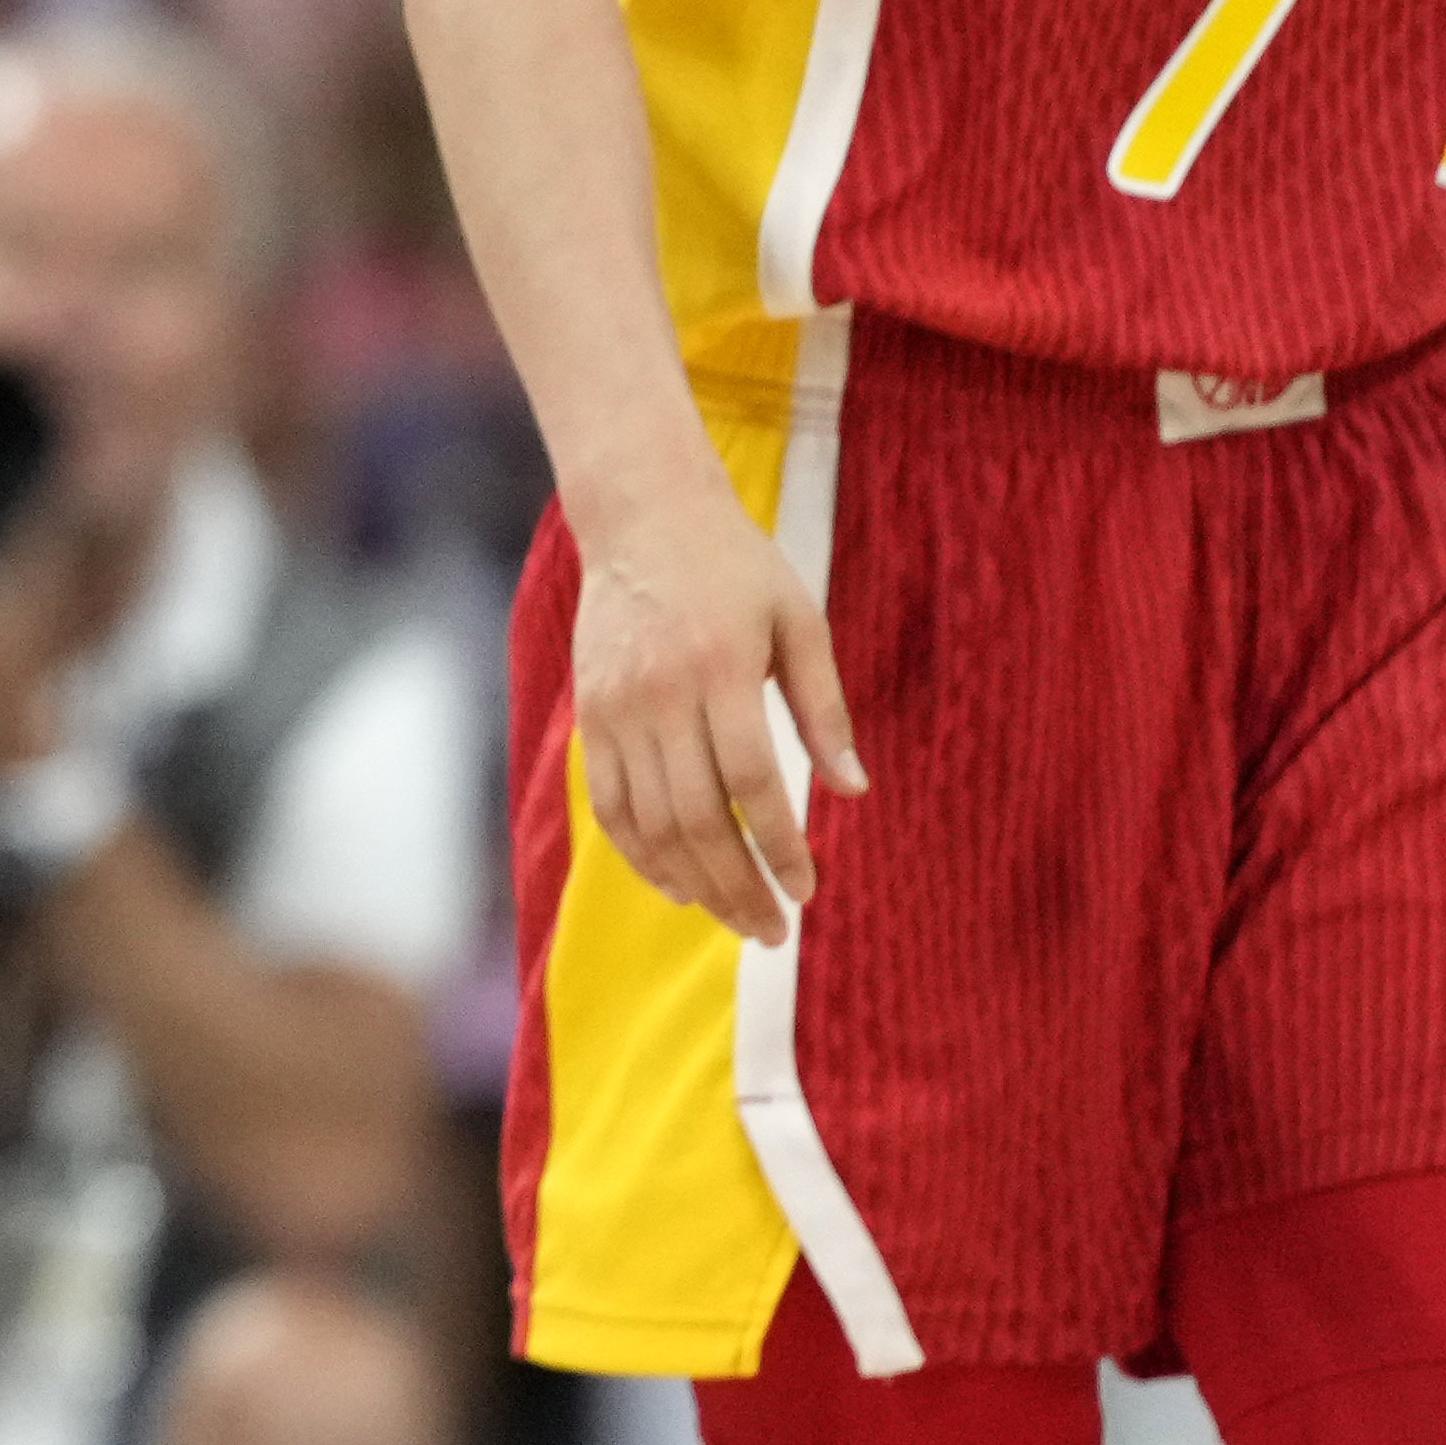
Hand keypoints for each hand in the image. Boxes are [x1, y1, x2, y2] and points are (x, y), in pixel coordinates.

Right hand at [559, 460, 861, 946]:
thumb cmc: (735, 565)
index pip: (753, 784)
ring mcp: (617, 707)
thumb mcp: (799, 620)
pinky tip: (676, 885)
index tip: (808, 891)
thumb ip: (825, 707)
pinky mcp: (591, 712)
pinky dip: (639, 854)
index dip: (781, 847)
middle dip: (739, 885)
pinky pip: (610, 804)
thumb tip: (854, 791)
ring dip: (693, 882)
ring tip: (736, 918)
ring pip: (650, 822)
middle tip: (774, 929)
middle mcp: (661, 694)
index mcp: (721, 668)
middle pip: (698, 818)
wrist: (643, 515)